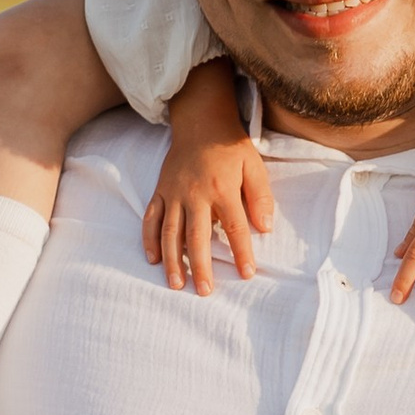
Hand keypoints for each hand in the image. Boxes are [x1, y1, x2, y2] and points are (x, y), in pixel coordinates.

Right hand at [143, 61, 274, 294]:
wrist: (201, 122)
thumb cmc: (231, 148)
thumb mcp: (254, 166)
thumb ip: (261, 197)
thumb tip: (265, 228)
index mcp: (222, 188)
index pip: (234, 227)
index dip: (241, 252)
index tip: (247, 274)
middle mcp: (195, 194)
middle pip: (197, 237)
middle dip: (200, 267)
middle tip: (205, 292)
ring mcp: (174, 193)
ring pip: (170, 232)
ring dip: (172, 261)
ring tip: (177, 284)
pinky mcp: (160, 191)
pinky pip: (151, 218)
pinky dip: (149, 240)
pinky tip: (153, 260)